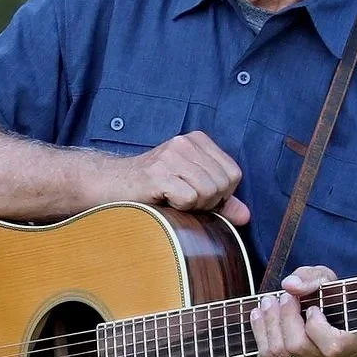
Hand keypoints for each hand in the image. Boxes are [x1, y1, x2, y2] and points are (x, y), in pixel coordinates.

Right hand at [124, 132, 250, 224]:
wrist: (110, 184)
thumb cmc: (152, 188)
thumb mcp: (191, 189)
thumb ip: (220, 201)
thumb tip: (246, 216)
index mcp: (198, 140)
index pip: (234, 174)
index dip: (221, 194)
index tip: (197, 196)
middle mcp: (185, 142)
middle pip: (223, 184)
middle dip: (208, 202)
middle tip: (183, 200)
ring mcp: (171, 156)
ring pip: (208, 191)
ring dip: (192, 206)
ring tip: (172, 200)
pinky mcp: (157, 173)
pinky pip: (188, 199)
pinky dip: (179, 208)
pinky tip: (163, 201)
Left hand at [250, 266, 356, 356]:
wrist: (343, 336)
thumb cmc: (339, 306)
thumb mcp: (332, 284)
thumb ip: (313, 279)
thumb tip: (289, 285)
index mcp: (354, 346)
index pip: (332, 345)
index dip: (316, 324)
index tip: (312, 307)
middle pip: (298, 347)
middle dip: (282, 318)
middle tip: (276, 298)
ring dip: (267, 327)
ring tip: (265, 305)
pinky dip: (261, 340)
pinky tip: (259, 320)